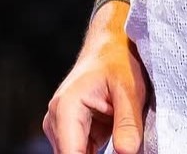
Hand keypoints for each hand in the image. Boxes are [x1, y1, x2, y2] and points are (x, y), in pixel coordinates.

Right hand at [43, 23, 148, 153]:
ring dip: (97, 153)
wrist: (111, 44)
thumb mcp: (130, 90)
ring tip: (115, 127)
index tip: (116, 153)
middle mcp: (56, 118)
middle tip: (122, 144)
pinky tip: (111, 132)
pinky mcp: (68, 129)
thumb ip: (128, 125)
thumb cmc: (119, 61)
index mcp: (66, 108)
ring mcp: (59, 125)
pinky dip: (97, 151)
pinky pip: (81, 151)